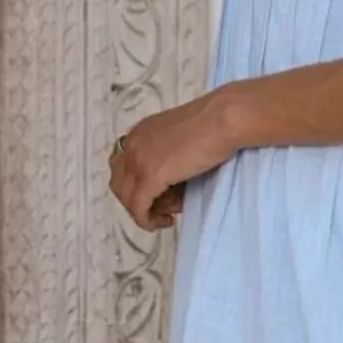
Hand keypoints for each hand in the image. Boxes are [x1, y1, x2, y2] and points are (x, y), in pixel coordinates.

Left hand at [108, 91, 234, 230]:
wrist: (222, 120)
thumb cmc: (213, 124)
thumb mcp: (180, 137)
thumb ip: (169, 155)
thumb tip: (172, 183)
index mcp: (139, 133)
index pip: (122, 166)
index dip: (135, 185)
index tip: (157, 195)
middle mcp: (132, 145)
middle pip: (120, 184)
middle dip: (137, 201)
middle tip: (161, 209)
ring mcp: (138, 161)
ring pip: (127, 198)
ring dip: (144, 213)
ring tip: (168, 216)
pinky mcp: (150, 177)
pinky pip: (139, 208)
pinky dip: (147, 220)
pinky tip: (165, 222)